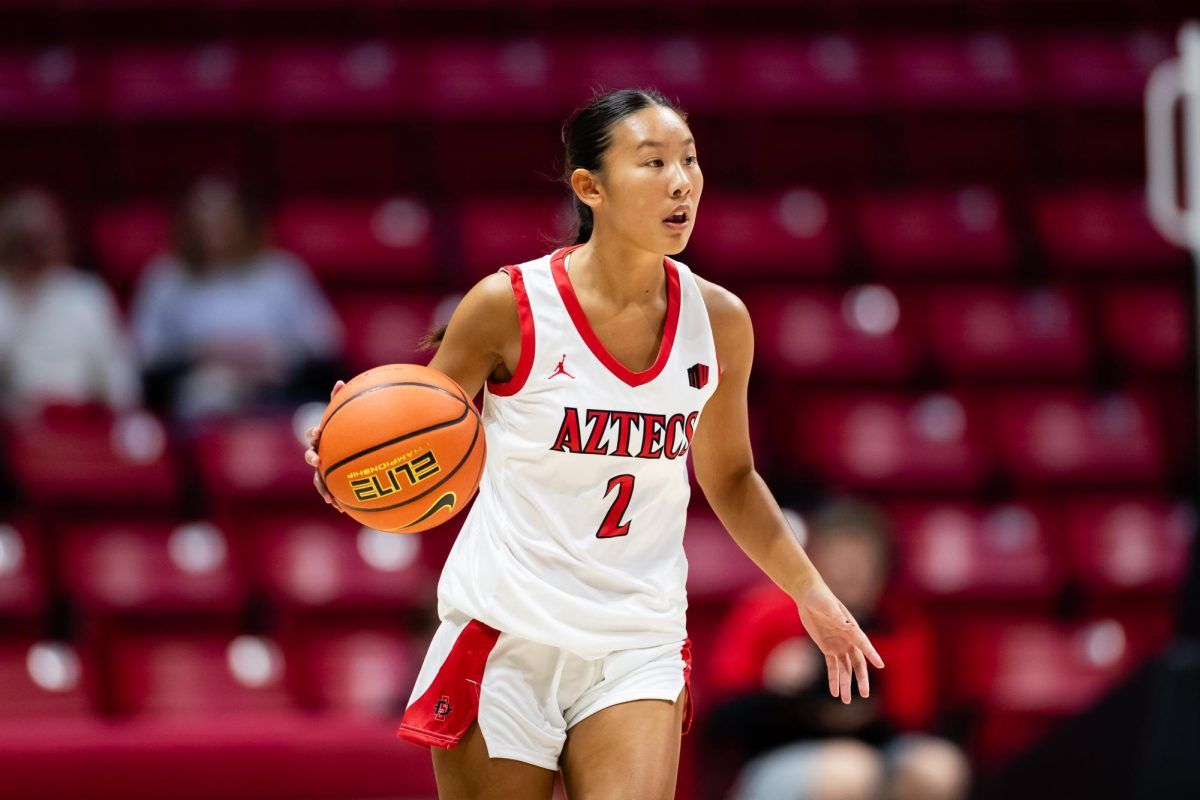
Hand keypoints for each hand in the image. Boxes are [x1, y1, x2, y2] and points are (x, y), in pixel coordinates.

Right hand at [305, 379, 345, 512]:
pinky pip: (331, 492)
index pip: (313, 434)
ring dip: (323, 487)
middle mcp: (318, 453)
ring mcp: (323, 469)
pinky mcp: (330, 483)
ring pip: (318, 479)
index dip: (313, 433)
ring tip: (329, 496)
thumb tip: (340, 381)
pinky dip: (335, 499)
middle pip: (311, 456)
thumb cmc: (344, 431)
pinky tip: (343, 509)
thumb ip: (340, 400)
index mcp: (321, 438)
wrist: (347, 450)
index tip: (318, 432)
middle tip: (318, 460)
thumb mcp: (344, 418)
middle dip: (312, 458)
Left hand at [794, 579, 884, 704]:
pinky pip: (832, 667)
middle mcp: (848, 640)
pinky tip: (835, 692)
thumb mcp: (828, 605)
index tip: (881, 665)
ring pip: (845, 669)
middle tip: (864, 694)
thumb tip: (846, 624)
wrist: (808, 596)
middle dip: (861, 679)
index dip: (872, 653)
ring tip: (846, 701)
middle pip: (857, 663)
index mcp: (851, 629)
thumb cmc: (820, 597)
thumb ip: (836, 615)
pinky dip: (833, 679)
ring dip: (846, 684)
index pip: (864, 643)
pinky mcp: (827, 648)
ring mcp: (838, 645)